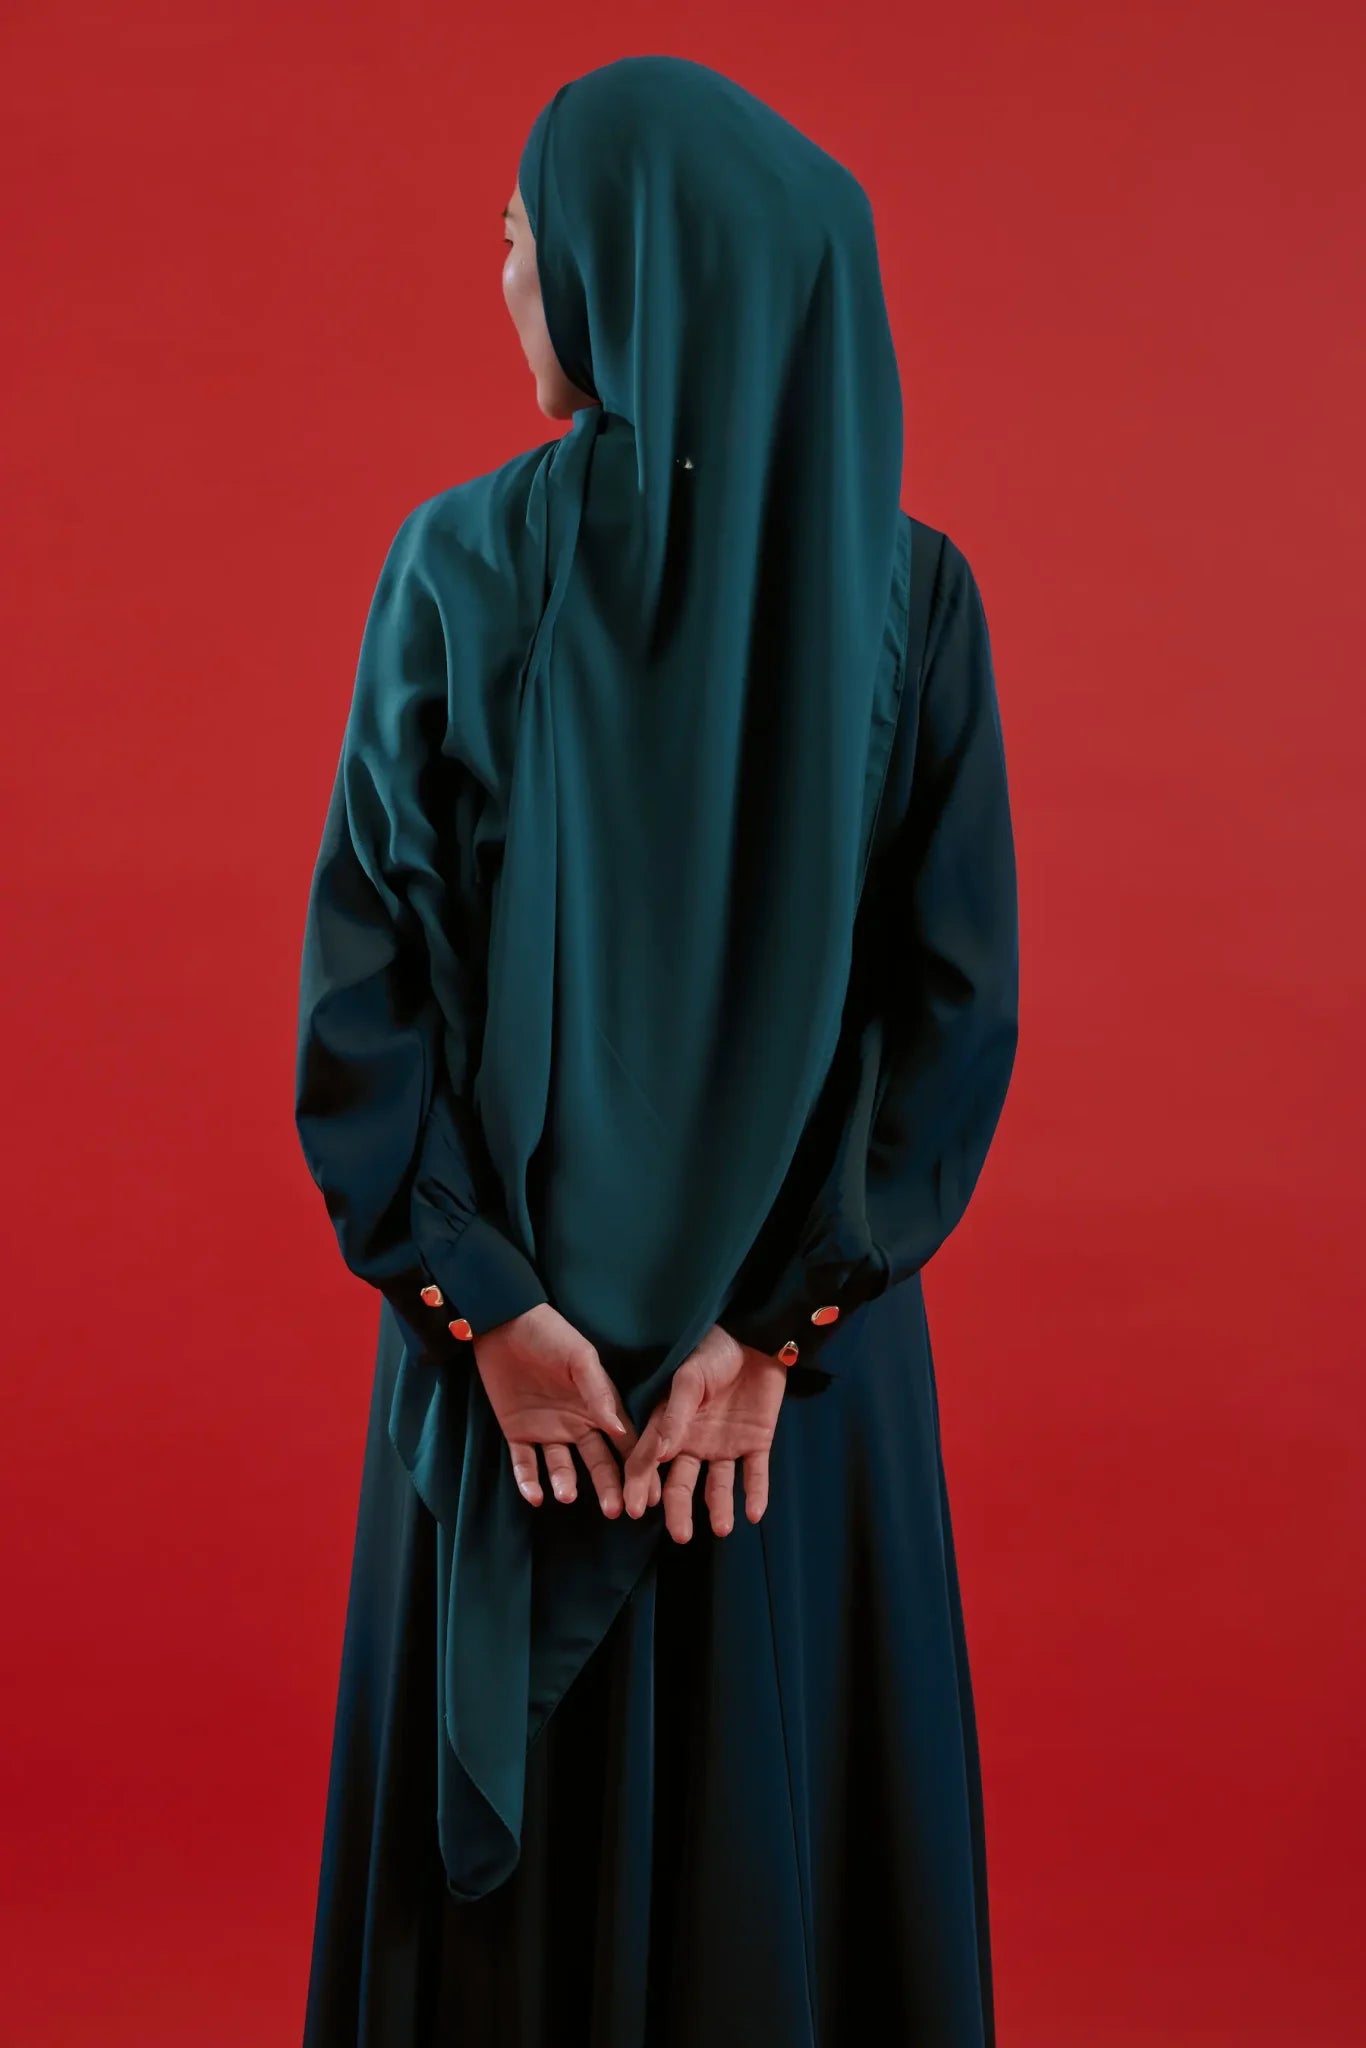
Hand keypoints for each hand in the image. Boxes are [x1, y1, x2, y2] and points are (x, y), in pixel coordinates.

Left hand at [474, 1302, 643, 1518]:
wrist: (503, 1323)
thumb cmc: (550, 1334)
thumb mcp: (580, 1358)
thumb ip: (600, 1393)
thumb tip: (621, 1430)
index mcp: (598, 1405)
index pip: (624, 1441)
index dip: (638, 1466)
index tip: (650, 1493)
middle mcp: (576, 1422)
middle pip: (597, 1461)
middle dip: (609, 1487)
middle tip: (616, 1511)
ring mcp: (547, 1429)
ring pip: (562, 1467)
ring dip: (566, 1483)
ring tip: (568, 1495)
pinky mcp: (517, 1432)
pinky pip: (525, 1464)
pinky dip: (529, 1481)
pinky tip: (536, 1495)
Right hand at [622, 1322, 787, 1540]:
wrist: (755, 1338)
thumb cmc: (713, 1351)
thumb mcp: (689, 1378)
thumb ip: (675, 1415)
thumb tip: (658, 1454)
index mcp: (671, 1425)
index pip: (649, 1462)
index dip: (640, 1485)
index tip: (632, 1511)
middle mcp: (694, 1442)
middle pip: (682, 1484)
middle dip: (678, 1511)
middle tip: (679, 1535)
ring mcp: (725, 1445)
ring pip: (718, 1485)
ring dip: (719, 1508)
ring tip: (720, 1528)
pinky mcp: (756, 1443)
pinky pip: (755, 1474)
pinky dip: (756, 1493)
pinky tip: (753, 1513)